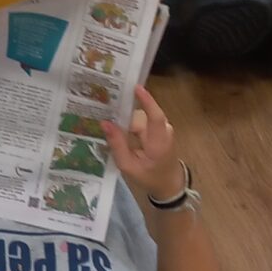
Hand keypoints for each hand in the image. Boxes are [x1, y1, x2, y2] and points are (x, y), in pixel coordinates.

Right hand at [102, 87, 185, 202]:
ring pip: (140, 118)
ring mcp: (163, 129)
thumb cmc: (150, 177)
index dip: (146, 101)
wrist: (170, 183)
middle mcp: (164, 132)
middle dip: (123, 112)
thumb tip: (105, 123)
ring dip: (125, 120)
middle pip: (141, 116)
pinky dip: (130, 123)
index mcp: (159, 143)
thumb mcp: (128, 166)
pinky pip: (142, 122)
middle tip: (102, 106)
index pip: (155, 117)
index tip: (135, 87)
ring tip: (106, 118)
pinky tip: (117, 126)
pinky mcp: (160, 129)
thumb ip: (117, 145)